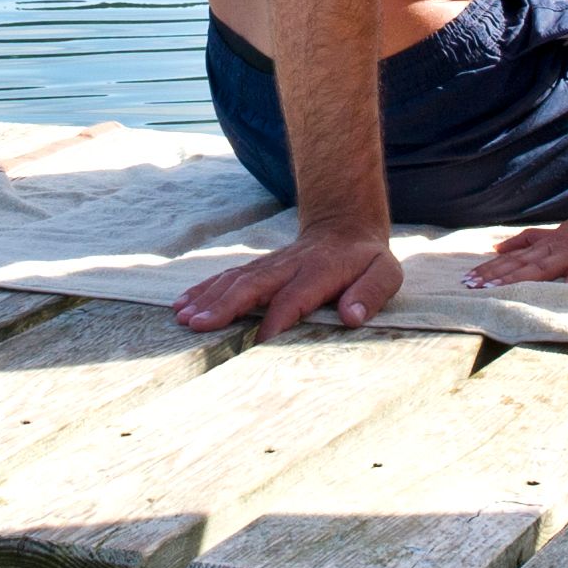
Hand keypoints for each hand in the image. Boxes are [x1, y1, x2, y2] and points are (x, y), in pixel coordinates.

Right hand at [174, 224, 403, 336]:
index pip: (294, 297)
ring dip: (207, 298)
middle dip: (224, 305)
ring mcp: (270, 264)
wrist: (346, 225)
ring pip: (235, 279)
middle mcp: (289, 265)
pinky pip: (228, 276)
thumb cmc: (367, 260)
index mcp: (320, 271)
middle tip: (198, 325)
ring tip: (183, 318)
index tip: (260, 342)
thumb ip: (371, 293)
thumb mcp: (386, 273)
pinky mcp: (259, 267)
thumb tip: (352, 316)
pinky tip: (182, 304)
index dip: (278, 319)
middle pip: (253, 284)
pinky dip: (204, 289)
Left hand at [465, 184, 567, 288]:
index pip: (518, 254)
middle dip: (494, 276)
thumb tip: (506, 247)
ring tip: (493, 291)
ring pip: (542, 268)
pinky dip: (567, 286)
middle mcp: (563, 246)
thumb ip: (541, 238)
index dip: (494, 266)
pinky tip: (553, 296)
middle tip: (468, 286)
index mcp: (557, 240)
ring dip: (516, 280)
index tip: (470, 277)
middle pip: (522, 263)